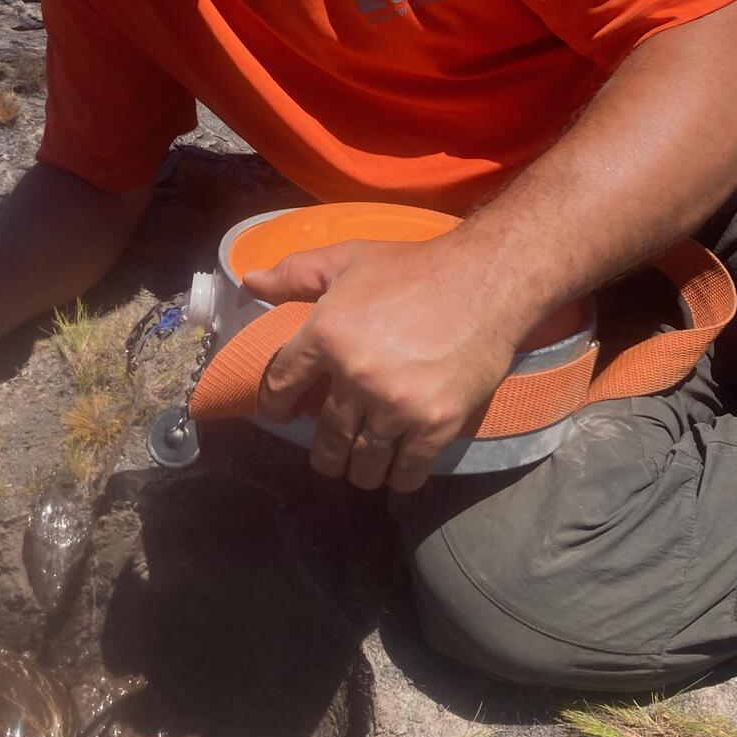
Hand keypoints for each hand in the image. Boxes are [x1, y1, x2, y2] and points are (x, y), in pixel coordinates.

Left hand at [243, 238, 519, 492]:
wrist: (487, 282)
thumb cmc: (414, 268)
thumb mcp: (348, 258)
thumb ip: (295, 273)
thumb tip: (249, 282)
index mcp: (326, 334)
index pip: (282, 384)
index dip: (275, 405)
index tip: (280, 415)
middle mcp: (356, 376)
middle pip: (325, 435)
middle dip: (323, 452)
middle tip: (327, 456)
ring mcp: (396, 404)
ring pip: (364, 459)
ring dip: (359, 470)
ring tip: (360, 469)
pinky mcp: (436, 423)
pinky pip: (408, 468)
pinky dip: (399, 478)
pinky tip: (396, 476)